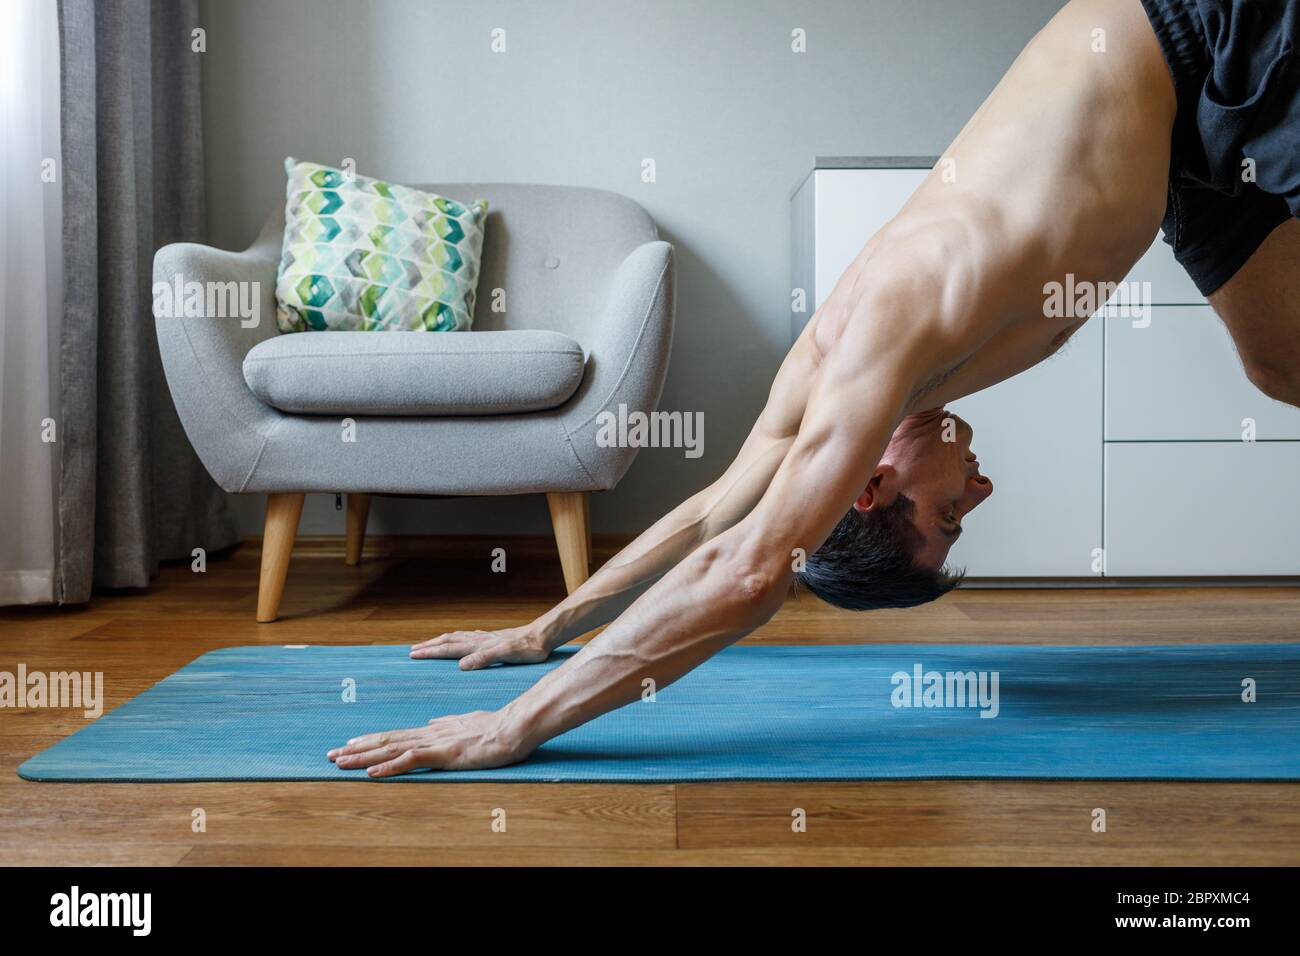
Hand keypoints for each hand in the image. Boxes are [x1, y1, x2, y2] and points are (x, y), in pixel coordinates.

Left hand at [327, 710, 531, 776]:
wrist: (515, 726)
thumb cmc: (497, 727)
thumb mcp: (468, 723)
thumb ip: (449, 724)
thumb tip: (433, 722)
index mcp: (435, 729)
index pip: (396, 736)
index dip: (370, 741)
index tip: (349, 744)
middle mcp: (429, 733)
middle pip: (386, 742)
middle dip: (356, 749)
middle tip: (330, 755)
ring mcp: (435, 742)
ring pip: (391, 749)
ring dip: (363, 757)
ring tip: (340, 761)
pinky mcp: (444, 754)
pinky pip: (410, 761)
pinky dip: (388, 768)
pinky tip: (371, 774)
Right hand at [411, 624, 552, 668]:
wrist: (543, 636)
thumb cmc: (527, 649)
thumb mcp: (506, 655)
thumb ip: (484, 659)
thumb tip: (461, 665)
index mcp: (478, 645)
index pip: (448, 649)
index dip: (430, 652)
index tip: (412, 655)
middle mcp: (478, 640)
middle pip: (448, 641)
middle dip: (429, 646)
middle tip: (412, 650)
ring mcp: (485, 638)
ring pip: (457, 638)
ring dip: (440, 641)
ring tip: (429, 644)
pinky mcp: (493, 639)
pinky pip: (468, 638)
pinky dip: (457, 639)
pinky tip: (461, 640)